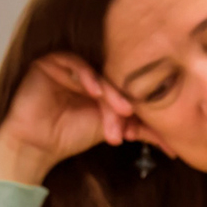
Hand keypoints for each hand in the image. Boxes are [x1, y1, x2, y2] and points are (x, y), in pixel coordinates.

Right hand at [0, 53, 163, 185]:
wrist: (36, 146)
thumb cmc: (68, 136)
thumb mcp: (111, 130)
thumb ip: (137, 127)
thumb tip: (171, 142)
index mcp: (103, 83)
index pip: (127, 86)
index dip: (141, 106)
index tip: (157, 130)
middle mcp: (89, 71)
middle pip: (115, 78)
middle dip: (125, 101)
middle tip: (131, 118)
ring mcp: (70, 64)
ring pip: (98, 72)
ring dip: (110, 93)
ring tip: (119, 113)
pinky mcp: (51, 61)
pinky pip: (73, 62)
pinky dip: (87, 76)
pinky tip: (95, 92)